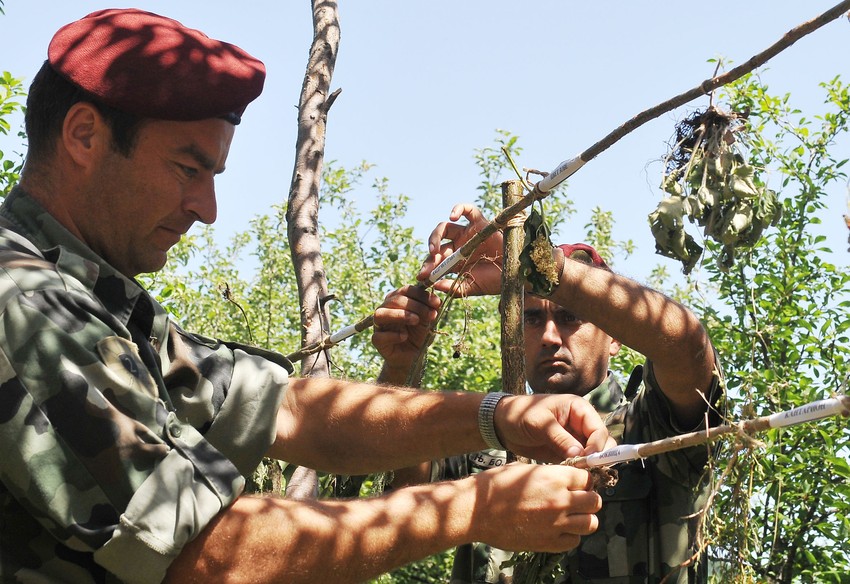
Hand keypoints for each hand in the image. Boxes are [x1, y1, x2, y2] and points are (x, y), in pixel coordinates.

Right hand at [373, 285, 439, 382]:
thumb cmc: (417, 333)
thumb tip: (437, 301)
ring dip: (400, 315)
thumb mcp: (427, 320)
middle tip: (429, 314)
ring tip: (416, 321)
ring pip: (381, 314)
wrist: (412, 355)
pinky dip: (393, 335)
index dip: (422, 295)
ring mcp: (379, 324)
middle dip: (415, 305)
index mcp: (397, 300)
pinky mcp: (376, 340)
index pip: (406, 290)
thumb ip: (430, 309)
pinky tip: (404, 337)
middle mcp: (385, 309)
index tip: (436, 303)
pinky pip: (379, 335)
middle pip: (395, 300)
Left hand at [417, 203, 503, 295]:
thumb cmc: (495, 281)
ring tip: (434, 250)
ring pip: (446, 227)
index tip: (422, 277)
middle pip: (437, 244)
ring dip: (435, 236)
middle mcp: (459, 245)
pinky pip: (468, 210)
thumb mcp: (472, 288)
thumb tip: (436, 287)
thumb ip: (454, 288)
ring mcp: (468, 233)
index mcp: (455, 261)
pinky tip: (452, 217)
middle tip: (428, 266)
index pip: (436, 261)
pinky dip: (458, 209)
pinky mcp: (480, 223)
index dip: (427, 268)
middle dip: (430, 256)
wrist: (517, 274)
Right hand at [470, 463, 599, 551]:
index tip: (577, 483)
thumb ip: (550, 474)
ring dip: (583, 518)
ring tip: (570, 515)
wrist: (476, 511)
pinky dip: (570, 536)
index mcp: (554, 478)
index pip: (587, 479)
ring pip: (590, 523)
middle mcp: (560, 501)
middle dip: (587, 499)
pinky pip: (573, 541)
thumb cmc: (495, 486)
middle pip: (595, 501)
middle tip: (576, 499)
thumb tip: (565, 479)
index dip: (583, 480)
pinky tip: (558, 528)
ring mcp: (556, 524)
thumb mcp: (525, 469)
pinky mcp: (548, 543)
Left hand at [494, 394, 610, 461]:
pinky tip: (572, 475)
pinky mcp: (568, 451)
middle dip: (598, 456)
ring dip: (590, 465)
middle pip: (602, 442)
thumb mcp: (539, 424)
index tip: (588, 460)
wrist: (503, 424)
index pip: (598, 429)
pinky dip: (580, 470)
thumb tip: (579, 454)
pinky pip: (581, 462)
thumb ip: (560, 438)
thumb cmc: (520, 414)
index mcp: (578, 408)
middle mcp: (581, 423)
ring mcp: (575, 438)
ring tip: (577, 472)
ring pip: (594, 454)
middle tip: (585, 469)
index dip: (597, 445)